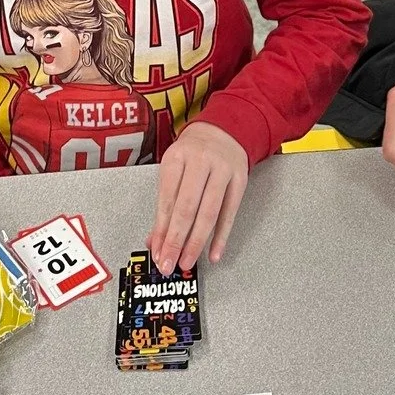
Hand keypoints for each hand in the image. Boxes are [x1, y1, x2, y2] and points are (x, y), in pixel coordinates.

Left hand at [148, 120, 248, 273]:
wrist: (224, 131)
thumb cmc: (194, 154)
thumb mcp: (174, 170)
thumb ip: (165, 205)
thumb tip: (155, 241)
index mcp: (177, 158)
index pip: (167, 200)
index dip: (161, 230)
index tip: (157, 252)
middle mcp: (200, 161)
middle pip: (186, 207)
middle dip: (176, 240)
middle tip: (169, 263)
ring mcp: (222, 170)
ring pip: (209, 212)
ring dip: (197, 242)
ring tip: (187, 261)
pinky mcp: (240, 180)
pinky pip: (230, 213)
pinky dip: (221, 236)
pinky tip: (213, 253)